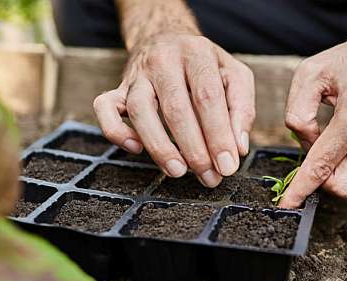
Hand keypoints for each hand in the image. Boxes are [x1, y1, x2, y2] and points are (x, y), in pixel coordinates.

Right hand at [94, 34, 254, 186]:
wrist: (167, 37)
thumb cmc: (205, 65)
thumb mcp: (235, 76)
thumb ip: (242, 109)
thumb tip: (238, 147)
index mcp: (197, 53)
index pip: (207, 97)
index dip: (218, 135)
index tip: (227, 165)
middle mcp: (164, 60)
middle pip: (175, 108)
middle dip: (194, 149)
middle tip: (209, 176)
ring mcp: (137, 74)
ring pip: (139, 110)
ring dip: (159, 147)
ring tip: (178, 171)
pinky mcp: (118, 88)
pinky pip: (104, 108)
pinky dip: (116, 131)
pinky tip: (136, 149)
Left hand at [279, 29, 346, 206]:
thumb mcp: (310, 74)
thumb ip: (297, 113)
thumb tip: (306, 148)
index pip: (324, 163)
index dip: (301, 188)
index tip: (288, 203)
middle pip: (344, 186)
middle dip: (324, 181)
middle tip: (320, 159)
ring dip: (344, 181)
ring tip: (341, 153)